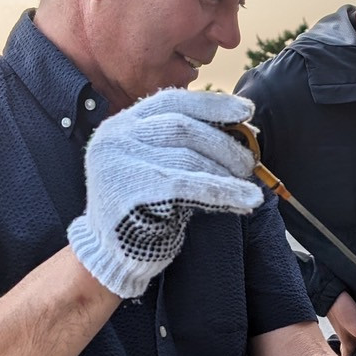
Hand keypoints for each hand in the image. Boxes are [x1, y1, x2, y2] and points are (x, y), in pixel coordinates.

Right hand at [67, 89, 263, 297]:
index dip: (213, 104)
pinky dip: (223, 192)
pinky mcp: (130, 192)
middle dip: (223, 144)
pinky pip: (187, 187)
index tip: (246, 111)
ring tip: (248, 185)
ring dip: (225, 171)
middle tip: (248, 163)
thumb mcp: (153, 166)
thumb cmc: (140, 210)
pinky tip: (247, 200)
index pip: (171, 101)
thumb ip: (180, 145)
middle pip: (182, 127)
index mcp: (121, 124)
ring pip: (187, 156)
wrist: (107, 255)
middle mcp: (116, 137)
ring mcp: (119, 163)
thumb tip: (239, 132)